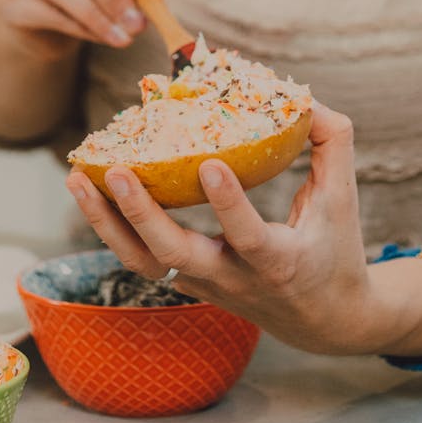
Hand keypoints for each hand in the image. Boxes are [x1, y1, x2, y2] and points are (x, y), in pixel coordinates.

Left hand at [66, 103, 384, 354]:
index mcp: (278, 261)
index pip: (248, 237)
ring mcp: (203, 285)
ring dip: (106, 222)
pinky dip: (111, 226)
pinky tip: (89, 190)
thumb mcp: (344, 202)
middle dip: (142, 215)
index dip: (228, 205)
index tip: (209, 163)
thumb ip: (333, 146)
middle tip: (117, 170)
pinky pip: (140, 257)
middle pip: (176, 256)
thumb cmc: (335, 252)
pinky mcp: (185, 282)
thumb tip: (309, 100)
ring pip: (144, 262)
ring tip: (77, 178)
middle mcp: (233, 279)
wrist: (325, 322)